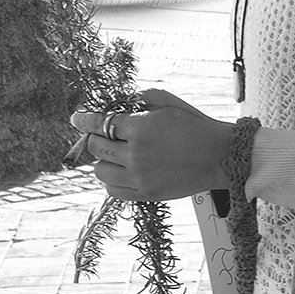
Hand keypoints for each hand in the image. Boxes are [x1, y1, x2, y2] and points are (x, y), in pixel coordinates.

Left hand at [69, 89, 234, 201]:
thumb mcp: (168, 102)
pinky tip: (121, 170)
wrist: (218, 156)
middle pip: (96, 148)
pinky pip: (113, 190)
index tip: (75, 119)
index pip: (99, 124)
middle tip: (100, 134)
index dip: (83, 120)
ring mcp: (140, 178)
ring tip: (114, 154)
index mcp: (140, 129)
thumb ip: (140, 98)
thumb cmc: (194, 125)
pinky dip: (111, 180)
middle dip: (94, 138)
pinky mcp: (146, 194)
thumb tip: (117, 102)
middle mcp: (136, 155)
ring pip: (100, 171)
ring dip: (102, 160)